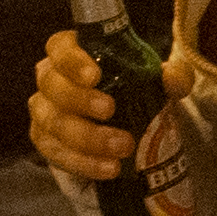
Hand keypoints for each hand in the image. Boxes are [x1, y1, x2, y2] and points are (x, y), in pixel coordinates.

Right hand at [30, 26, 186, 180]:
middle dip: (80, 99)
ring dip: (87, 137)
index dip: (72, 60)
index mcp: (73, 53)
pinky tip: (109, 168)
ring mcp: (43, 112)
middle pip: (51, 85)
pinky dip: (83, 163)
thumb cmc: (135, 90)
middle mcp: (50, 79)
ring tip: (123, 148)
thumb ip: (172, 75)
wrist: (124, 128)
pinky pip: (55, 153)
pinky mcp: (45, 142)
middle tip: (110, 110)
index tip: (94, 75)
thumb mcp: (157, 81)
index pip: (60, 47)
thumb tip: (172, 78)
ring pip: (52, 122)